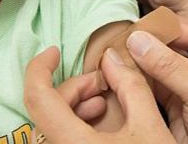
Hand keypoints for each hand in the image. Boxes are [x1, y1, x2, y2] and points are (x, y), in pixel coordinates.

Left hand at [24, 46, 176, 143]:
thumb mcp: (150, 127)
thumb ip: (130, 87)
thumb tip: (114, 59)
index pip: (37, 97)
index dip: (40, 67)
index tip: (54, 52)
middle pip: (47, 110)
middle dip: (74, 88)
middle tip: (103, 84)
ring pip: (53, 126)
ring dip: (76, 107)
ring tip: (103, 104)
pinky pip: (61, 140)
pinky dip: (76, 126)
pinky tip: (100, 124)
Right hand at [127, 17, 187, 143]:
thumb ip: (171, 65)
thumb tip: (141, 41)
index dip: (167, 28)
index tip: (140, 26)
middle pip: (176, 50)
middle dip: (151, 46)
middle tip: (125, 40)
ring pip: (163, 71)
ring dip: (142, 65)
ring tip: (120, 55)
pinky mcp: (180, 113)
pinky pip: (155, 92)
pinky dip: (139, 85)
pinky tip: (125, 76)